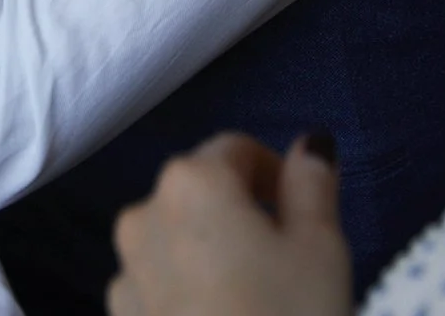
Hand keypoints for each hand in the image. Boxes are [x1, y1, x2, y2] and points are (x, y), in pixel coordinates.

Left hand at [109, 134, 352, 315]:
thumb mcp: (321, 248)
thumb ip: (312, 183)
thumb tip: (310, 145)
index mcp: (190, 182)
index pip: (238, 150)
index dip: (276, 177)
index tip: (303, 217)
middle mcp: (142, 217)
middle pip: (201, 194)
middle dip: (242, 214)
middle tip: (285, 264)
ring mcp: (123, 277)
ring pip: (176, 243)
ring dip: (210, 255)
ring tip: (255, 303)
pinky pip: (158, 289)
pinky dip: (187, 295)